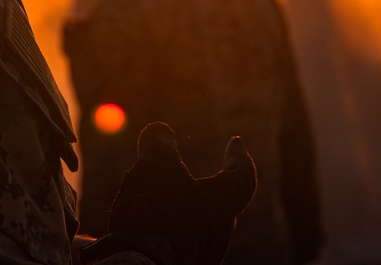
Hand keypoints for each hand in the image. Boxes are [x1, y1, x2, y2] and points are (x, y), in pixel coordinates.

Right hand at [80, 122, 256, 264]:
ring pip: (204, 226)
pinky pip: (189, 243)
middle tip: (196, 175)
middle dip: (211, 186)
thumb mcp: (154, 165)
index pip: (241, 175)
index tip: (236, 142)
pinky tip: (157, 226)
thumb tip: (161, 130)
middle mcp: (221, 231)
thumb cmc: (154, 209)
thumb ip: (159, 144)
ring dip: (191, 209)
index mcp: (223, 202)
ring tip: (167, 199)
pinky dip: (178, 229)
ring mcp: (206, 255)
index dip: (238, 156)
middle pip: (223, 203)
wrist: (139, 261)